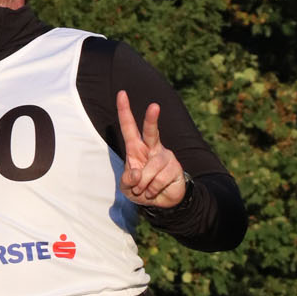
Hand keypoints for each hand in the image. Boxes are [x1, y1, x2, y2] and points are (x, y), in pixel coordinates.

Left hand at [116, 91, 187, 205]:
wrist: (162, 201)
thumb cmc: (141, 189)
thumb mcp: (127, 188)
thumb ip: (127, 180)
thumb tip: (136, 173)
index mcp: (136, 148)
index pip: (129, 127)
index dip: (124, 111)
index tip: (121, 93)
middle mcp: (152, 148)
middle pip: (151, 132)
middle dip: (152, 119)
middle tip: (154, 106)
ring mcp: (165, 157)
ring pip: (150, 169)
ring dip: (143, 185)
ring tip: (144, 190)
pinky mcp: (175, 168)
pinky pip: (159, 180)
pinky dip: (152, 190)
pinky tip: (153, 192)